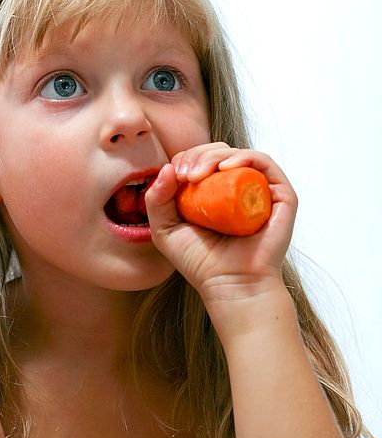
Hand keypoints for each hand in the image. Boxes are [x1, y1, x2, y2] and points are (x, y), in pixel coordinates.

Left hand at [143, 143, 297, 302]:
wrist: (231, 284)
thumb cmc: (199, 261)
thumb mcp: (164, 229)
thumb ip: (156, 199)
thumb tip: (168, 167)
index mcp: (213, 192)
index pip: (200, 160)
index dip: (186, 158)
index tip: (175, 174)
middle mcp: (237, 188)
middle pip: (218, 152)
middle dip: (197, 155)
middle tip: (186, 174)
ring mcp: (259, 190)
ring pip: (238, 154)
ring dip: (214, 155)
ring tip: (198, 174)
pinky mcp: (280, 195)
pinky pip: (264, 164)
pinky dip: (244, 157)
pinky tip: (225, 167)